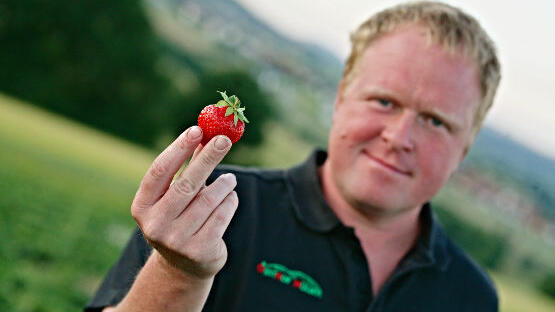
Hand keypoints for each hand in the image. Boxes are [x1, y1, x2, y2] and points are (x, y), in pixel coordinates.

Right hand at [131, 126, 237, 279]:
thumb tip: (205, 132)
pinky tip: (230, 197)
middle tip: (223, 140)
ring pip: (208, 200)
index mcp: (142, 206)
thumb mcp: (175, 195)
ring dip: (224, 184)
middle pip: (186, 183)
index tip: (197, 130)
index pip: (159, 171)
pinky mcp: (199, 250)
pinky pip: (222, 215)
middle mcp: (155, 224)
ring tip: (230, 179)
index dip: (178, 148)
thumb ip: (187, 167)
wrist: (184, 266)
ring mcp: (176, 240)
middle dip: (207, 158)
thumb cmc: (180, 218)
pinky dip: (230, 201)